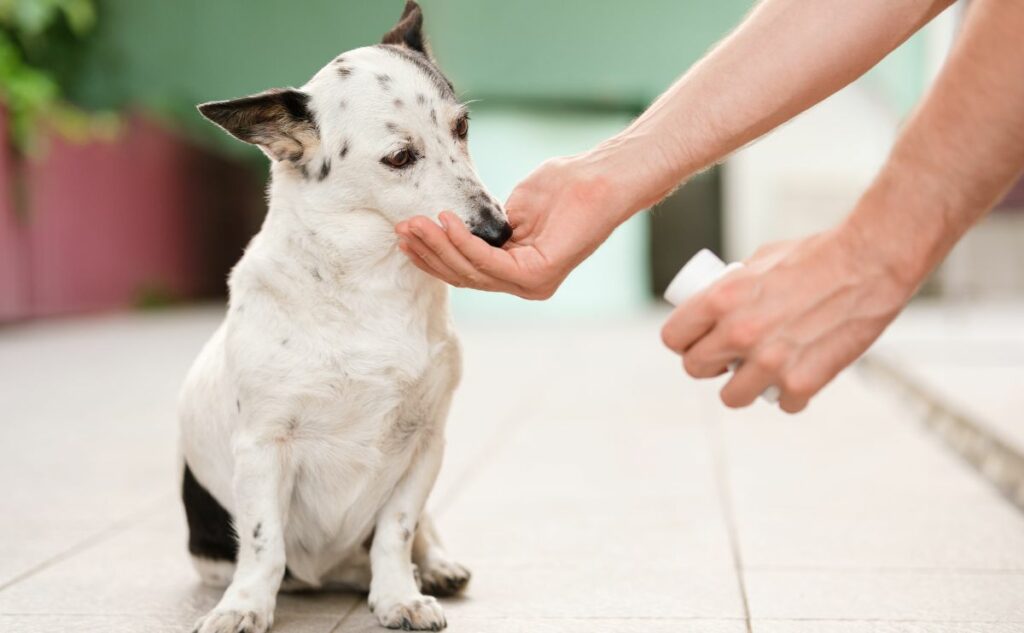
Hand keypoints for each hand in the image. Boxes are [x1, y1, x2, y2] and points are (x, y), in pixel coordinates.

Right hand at [395, 155, 632, 299]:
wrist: (600, 179)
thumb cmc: (564, 187)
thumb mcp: (513, 209)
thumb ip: (486, 227)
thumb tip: (455, 229)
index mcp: (518, 273)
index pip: (467, 271)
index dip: (433, 256)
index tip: (406, 235)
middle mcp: (525, 285)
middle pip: (464, 276)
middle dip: (428, 252)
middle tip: (402, 229)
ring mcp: (533, 284)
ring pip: (472, 270)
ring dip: (438, 246)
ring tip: (416, 223)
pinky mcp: (539, 275)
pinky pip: (490, 261)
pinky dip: (463, 242)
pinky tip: (445, 222)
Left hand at [660, 227, 914, 412]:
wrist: (871, 263)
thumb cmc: (818, 254)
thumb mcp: (761, 261)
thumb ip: (733, 287)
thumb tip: (716, 307)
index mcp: (721, 299)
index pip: (673, 337)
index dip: (683, 341)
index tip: (695, 342)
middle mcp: (739, 333)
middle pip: (694, 369)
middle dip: (709, 364)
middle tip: (726, 358)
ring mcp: (769, 361)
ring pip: (731, 397)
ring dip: (743, 387)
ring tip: (759, 373)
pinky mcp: (802, 382)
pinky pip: (782, 404)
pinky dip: (791, 394)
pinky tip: (799, 375)